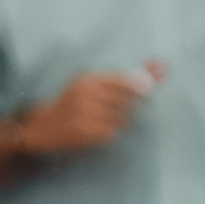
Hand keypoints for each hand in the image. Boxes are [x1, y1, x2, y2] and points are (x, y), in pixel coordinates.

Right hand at [18, 65, 157, 155]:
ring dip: (125, 123)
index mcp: (88, 79)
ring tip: (116, 123)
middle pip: (126, 100)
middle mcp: (85, 93)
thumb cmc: (72, 105)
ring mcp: (84, 113)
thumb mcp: (90, 86)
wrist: (43, 128)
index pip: (123, 80)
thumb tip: (161, 69)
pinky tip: (103, 132)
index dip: (141, 86)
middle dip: (135, 107)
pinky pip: (111, 133)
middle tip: (135, 112)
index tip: (150, 92)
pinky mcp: (84, 132)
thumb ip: (123, 79)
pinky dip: (112, 134)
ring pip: (121, 118)